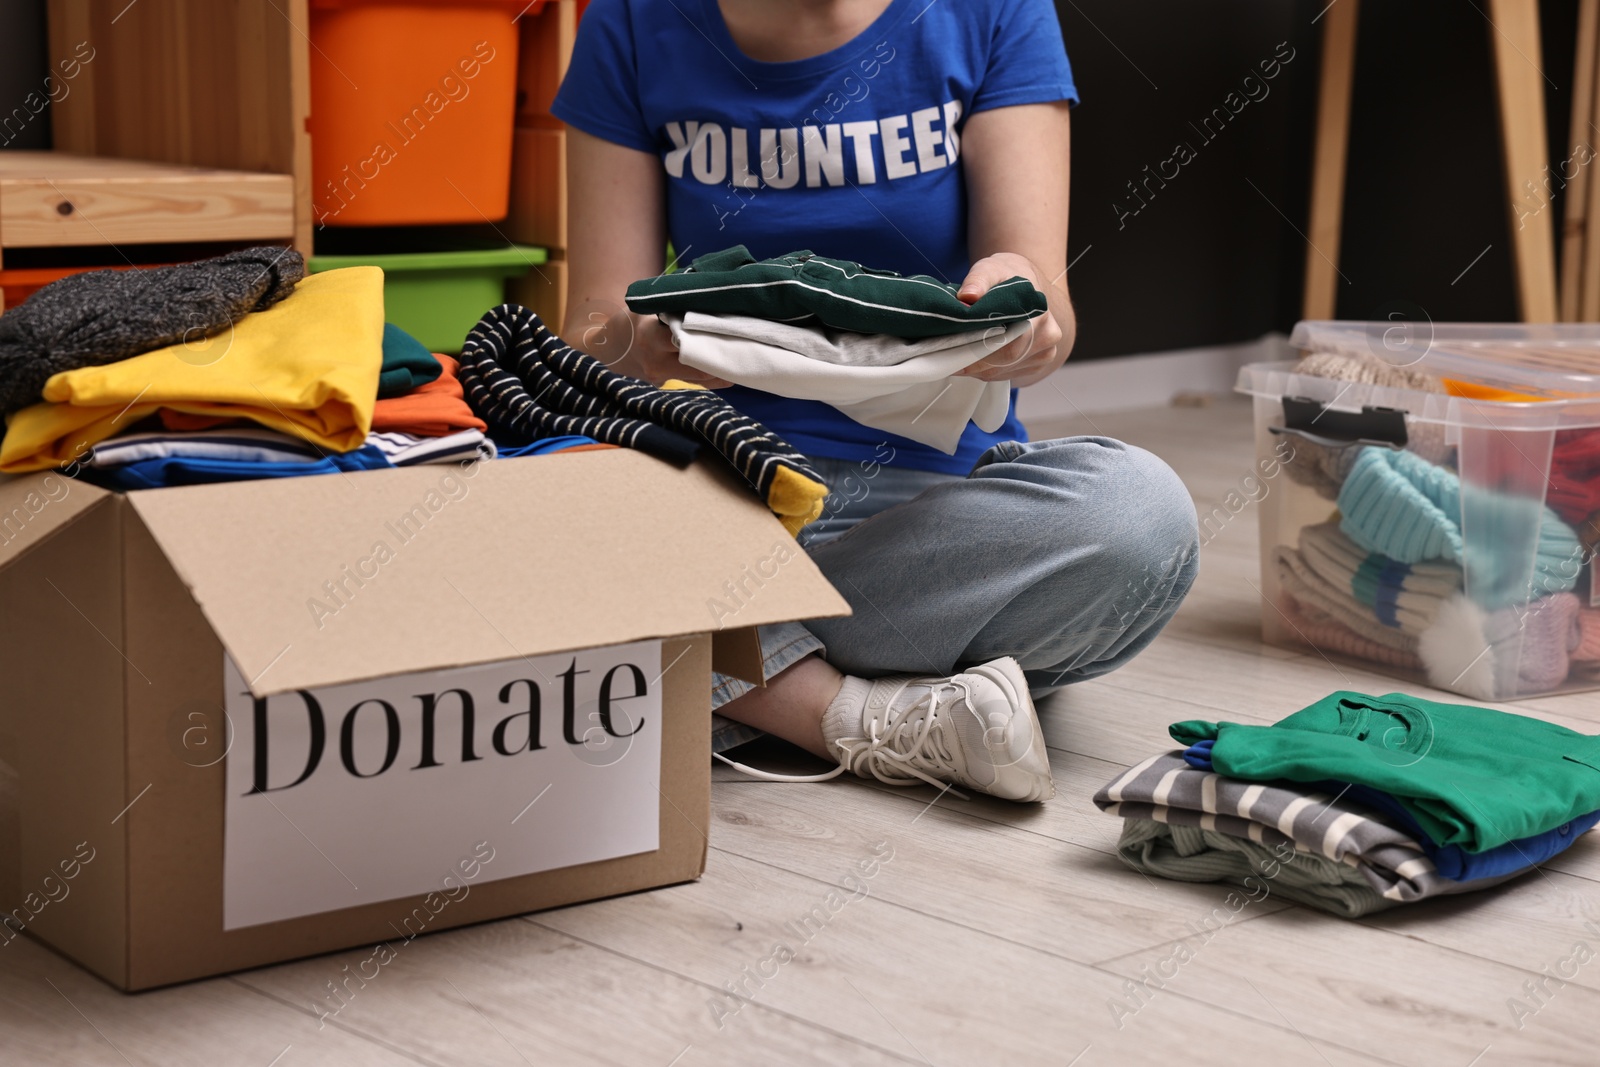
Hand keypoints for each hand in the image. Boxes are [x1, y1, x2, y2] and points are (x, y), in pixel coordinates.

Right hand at [573, 307, 731, 387]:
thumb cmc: (637, 319)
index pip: (683, 338)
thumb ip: (673, 302)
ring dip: (722, 368)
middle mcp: (655, 360)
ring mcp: (660, 377)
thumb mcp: (649, 306)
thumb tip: (708, 289)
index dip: (706, 334)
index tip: (729, 328)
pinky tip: (732, 373)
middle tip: (746, 344)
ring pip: (700, 377)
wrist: (611, 345)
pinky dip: (714, 378)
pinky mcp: (665, 386)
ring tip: (744, 357)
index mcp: (650, 335)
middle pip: (696, 361)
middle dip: (720, 353)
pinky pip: (695, 384)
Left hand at [953, 252, 1066, 387]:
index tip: (954, 351)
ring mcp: (1046, 352)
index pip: (1009, 345)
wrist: (1031, 285)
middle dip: (973, 361)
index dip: (978, 352)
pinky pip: (1008, 374)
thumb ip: (978, 280)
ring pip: (1004, 371)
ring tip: (960, 352)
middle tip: (949, 355)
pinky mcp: (1039, 363)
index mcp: (1038, 313)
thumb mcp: (991, 268)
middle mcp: (1048, 335)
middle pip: (1005, 362)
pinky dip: (988, 369)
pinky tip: (977, 357)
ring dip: (978, 367)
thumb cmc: (1009, 276)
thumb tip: (967, 297)